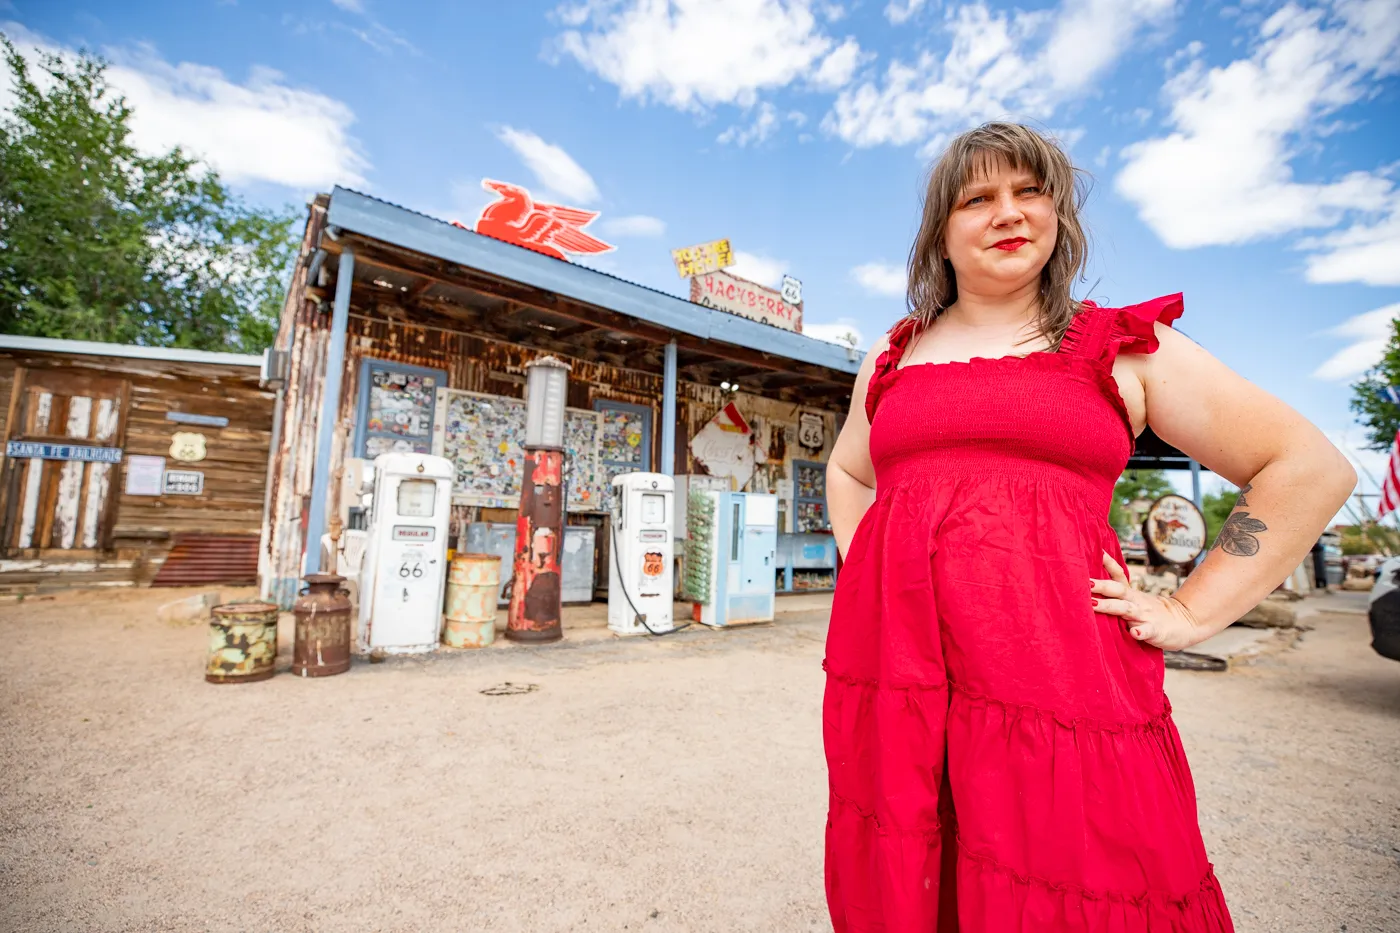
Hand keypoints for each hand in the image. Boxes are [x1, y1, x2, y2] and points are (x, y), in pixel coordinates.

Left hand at [1090, 552, 1205, 650]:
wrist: (1185, 624)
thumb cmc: (1151, 612)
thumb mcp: (1134, 599)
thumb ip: (1116, 595)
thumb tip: (1089, 585)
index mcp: (1130, 594)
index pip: (1118, 574)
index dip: (1107, 562)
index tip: (1095, 551)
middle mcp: (1136, 601)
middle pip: (1117, 589)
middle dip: (1100, 585)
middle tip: (1084, 583)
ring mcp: (1145, 615)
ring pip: (1125, 609)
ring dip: (1109, 606)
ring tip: (1093, 605)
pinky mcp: (1155, 631)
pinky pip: (1147, 631)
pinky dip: (1140, 631)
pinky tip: (1134, 633)